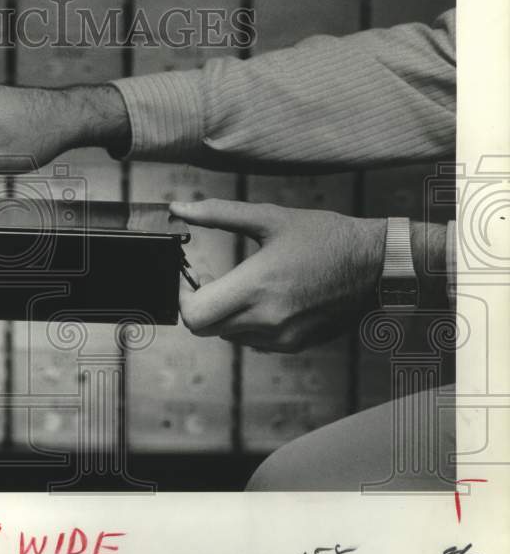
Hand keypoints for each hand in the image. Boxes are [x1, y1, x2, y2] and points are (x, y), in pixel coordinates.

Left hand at [170, 199, 385, 351]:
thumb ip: (217, 213)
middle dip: (200, 302)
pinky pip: (252, 341)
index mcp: (256, 288)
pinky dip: (248, 322)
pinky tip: (266, 297)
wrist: (377, 266)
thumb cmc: (324, 237)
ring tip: (244, 283)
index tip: (191, 273)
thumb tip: (178, 208)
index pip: (194, 315)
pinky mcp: (294, 345)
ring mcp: (281, 338)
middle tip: (211, 275)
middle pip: (205, 328)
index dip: (183, 296)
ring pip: (228, 335)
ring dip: (225, 312)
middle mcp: (266, 320)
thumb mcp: (269, 218)